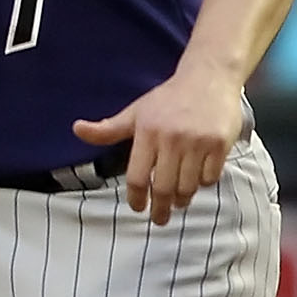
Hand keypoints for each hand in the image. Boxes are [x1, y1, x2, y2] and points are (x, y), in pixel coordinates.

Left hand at [74, 63, 243, 225]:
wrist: (208, 77)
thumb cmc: (168, 98)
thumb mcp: (135, 112)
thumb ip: (108, 129)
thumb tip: (77, 129)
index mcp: (147, 132)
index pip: (138, 176)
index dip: (137, 198)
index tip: (138, 208)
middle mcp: (171, 138)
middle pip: (164, 187)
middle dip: (161, 209)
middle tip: (160, 219)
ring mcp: (197, 142)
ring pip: (189, 186)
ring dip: (183, 200)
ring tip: (179, 202)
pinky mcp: (220, 143)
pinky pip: (210, 177)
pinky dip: (204, 184)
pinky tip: (198, 181)